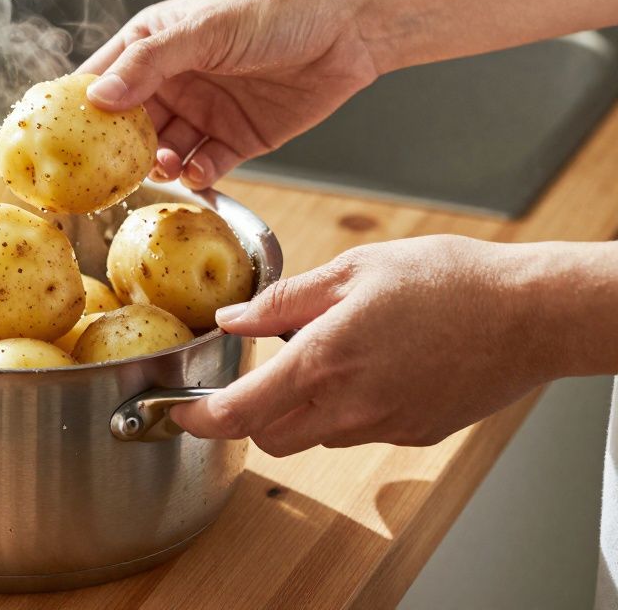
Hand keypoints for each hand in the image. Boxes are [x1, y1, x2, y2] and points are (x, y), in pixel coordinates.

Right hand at [79, 0, 378, 188]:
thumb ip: (151, 63)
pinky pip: (205, 166)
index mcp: (155, 43)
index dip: (82, 105)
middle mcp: (174, 80)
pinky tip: (199, 171)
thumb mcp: (205, 29)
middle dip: (121, 147)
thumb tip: (99, 97)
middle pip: (130, 124)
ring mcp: (204, 112)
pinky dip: (197, 175)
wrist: (351, 27)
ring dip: (160, 163)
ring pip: (164, 150)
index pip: (103, 76)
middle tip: (116, 165)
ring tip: (167, 163)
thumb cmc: (277, 8)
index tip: (61, 135)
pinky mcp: (237, 140)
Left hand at [170, 235, 585, 456]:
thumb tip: (232, 318)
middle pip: (269, 438)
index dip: (197, 420)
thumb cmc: (449, 281)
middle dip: (250, 415)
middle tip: (256, 376)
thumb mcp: (354, 270)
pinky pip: (358, 431)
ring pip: (314, 436)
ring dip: (300, 409)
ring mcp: (383, 426)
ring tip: (331, 354)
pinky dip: (346, 408)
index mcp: (324, 361)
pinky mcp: (412, 434)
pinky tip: (374, 366)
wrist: (530, 314)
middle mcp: (349, 406)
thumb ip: (284, 301)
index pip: (239, 413)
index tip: (178, 413)